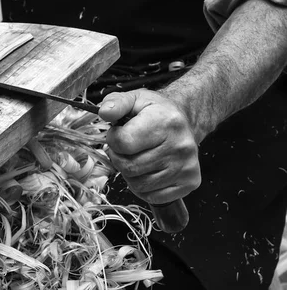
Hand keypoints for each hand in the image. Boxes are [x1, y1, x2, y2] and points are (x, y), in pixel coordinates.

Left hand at [98, 89, 199, 204]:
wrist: (185, 121)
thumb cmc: (154, 111)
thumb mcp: (134, 98)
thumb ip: (116, 102)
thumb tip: (104, 112)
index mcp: (165, 121)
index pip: (123, 142)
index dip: (113, 139)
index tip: (118, 133)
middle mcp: (180, 145)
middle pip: (129, 167)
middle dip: (119, 158)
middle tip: (125, 148)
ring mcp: (187, 166)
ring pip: (139, 185)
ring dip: (130, 174)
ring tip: (137, 157)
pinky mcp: (190, 182)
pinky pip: (152, 196)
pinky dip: (143, 187)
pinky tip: (147, 170)